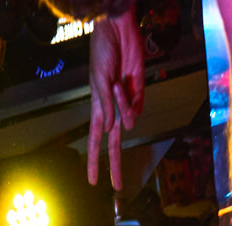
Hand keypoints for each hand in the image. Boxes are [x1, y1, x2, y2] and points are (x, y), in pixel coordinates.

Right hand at [87, 12, 144, 191]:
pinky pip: (136, 108)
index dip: (94, 161)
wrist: (118, 32)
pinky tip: (124, 82)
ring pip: (128, 121)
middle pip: (114, 145)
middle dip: (116, 166)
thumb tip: (112, 129)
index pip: (96, 141)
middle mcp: (113, 109)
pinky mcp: (139, 94)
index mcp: (98, 108)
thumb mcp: (98, 81)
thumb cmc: (103, 52)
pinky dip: (129, 99)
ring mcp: (127, 103)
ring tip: (117, 82)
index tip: (92, 181)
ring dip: (122, 104)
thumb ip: (106, 106)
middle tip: (118, 187)